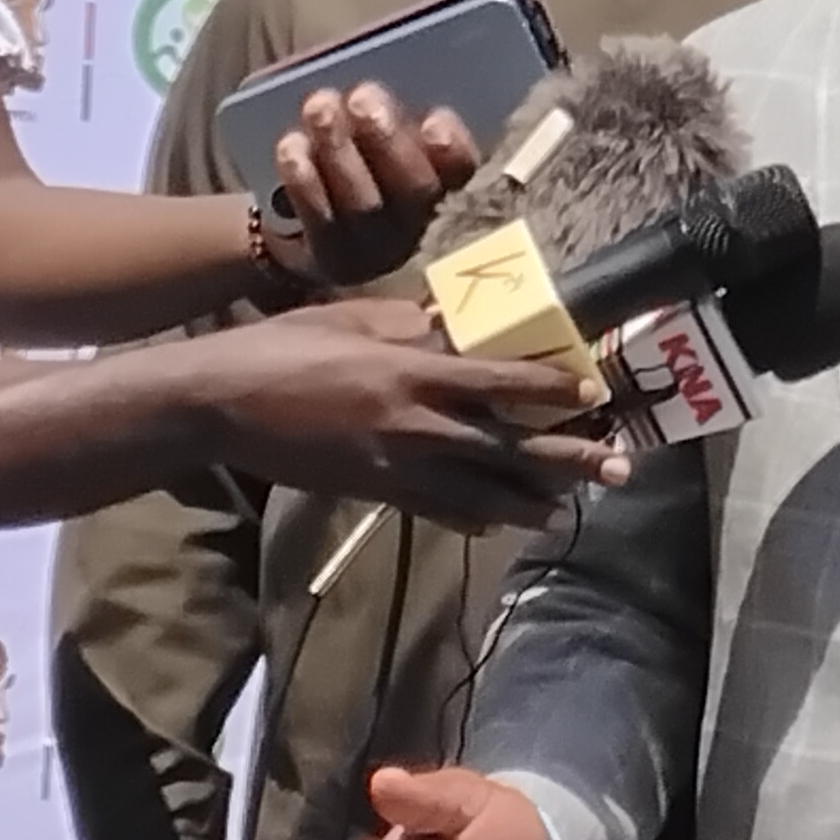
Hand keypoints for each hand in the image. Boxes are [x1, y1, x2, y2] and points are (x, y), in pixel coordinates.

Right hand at [183, 300, 626, 529]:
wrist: (220, 404)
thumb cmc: (284, 347)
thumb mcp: (355, 319)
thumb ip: (414, 324)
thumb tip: (462, 320)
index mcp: (413, 371)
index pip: (502, 380)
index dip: (554, 389)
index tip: (595, 392)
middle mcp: (415, 424)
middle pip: (508, 446)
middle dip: (568, 458)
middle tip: (618, 466)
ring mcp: (395, 465)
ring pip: (481, 489)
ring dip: (529, 498)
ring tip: (567, 506)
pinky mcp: (374, 492)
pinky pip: (437, 508)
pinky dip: (472, 515)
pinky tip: (498, 520)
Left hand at [268, 82, 480, 287]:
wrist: (317, 232)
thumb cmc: (359, 165)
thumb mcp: (383, 142)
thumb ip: (391, 118)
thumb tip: (374, 86)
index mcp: (442, 187)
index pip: (463, 169)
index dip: (453, 148)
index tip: (433, 120)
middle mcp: (416, 223)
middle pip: (413, 188)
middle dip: (387, 139)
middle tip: (362, 97)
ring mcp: (375, 248)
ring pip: (364, 202)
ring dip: (340, 149)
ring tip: (320, 106)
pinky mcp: (333, 256)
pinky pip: (320, 219)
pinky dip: (306, 181)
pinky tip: (293, 146)